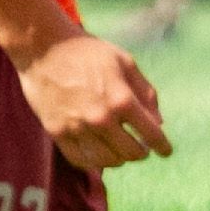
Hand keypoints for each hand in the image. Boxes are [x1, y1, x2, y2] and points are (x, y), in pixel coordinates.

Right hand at [17, 26, 171, 169]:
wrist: (43, 48)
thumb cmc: (88, 52)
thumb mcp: (126, 63)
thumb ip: (146, 93)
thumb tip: (159, 121)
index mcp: (122, 99)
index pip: (151, 134)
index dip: (162, 146)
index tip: (166, 152)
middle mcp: (101, 118)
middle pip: (131, 152)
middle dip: (141, 153)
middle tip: (142, 149)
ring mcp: (77, 127)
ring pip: (107, 160)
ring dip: (119, 159)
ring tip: (121, 152)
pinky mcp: (57, 132)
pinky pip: (80, 160)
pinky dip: (94, 162)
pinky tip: (99, 155)